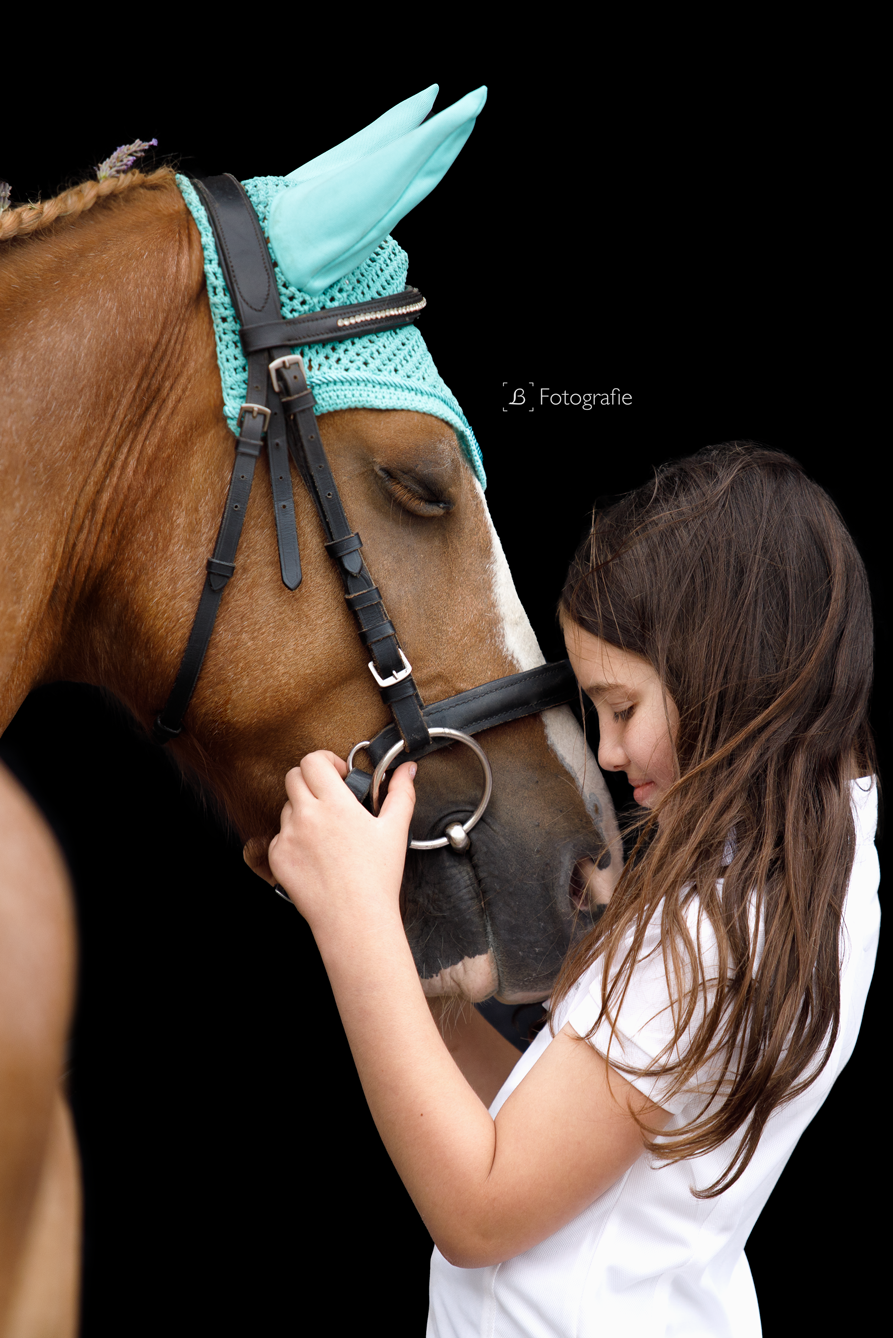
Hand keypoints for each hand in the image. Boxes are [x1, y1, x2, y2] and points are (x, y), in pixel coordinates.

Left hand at [250, 751, 416, 940]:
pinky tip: (315, 856)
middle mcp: (307, 816)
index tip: (338, 774)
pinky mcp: (277, 858)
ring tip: (326, 833)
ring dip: (302, 810)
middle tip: (329, 797)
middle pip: (293, 776)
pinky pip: (278, 836)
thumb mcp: (395, 830)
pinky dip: (292, 840)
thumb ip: (400, 793)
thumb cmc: (377, 879)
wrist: (354, 920)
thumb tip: (406, 770)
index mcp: (335, 804)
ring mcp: (288, 837)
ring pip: (286, 807)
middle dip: (311, 780)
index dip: (326, 761)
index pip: (313, 760)